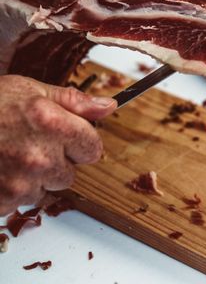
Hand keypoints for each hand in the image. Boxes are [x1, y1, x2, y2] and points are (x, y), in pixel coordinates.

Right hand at [0, 75, 115, 215]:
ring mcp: (19, 183)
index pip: (93, 148)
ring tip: (10, 155)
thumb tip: (109, 106)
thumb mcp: (32, 90)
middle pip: (70, 173)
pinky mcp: (1, 200)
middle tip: (29, 143)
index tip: (67, 137)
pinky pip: (19, 202)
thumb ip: (75, 102)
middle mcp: (39, 157)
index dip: (81, 142)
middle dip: (56, 160)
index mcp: (52, 125)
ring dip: (33, 177)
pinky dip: (11, 190)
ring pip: (45, 189)